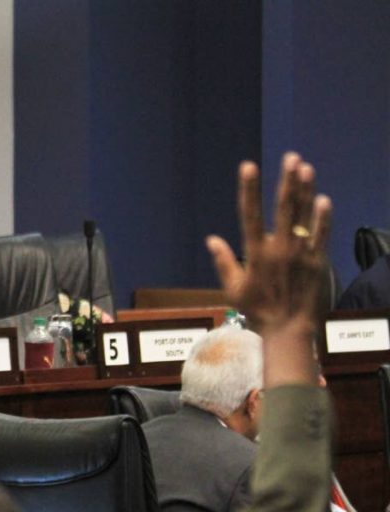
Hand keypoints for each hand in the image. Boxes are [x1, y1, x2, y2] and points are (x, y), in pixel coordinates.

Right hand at [206, 152, 331, 386]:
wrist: (287, 329)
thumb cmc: (257, 309)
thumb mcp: (233, 288)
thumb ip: (223, 261)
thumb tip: (212, 239)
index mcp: (255, 253)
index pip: (250, 214)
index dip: (249, 189)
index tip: (248, 166)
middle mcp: (278, 248)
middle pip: (283, 207)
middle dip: (286, 180)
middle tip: (291, 158)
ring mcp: (300, 253)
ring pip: (303, 215)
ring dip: (305, 190)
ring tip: (306, 168)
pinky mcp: (317, 261)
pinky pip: (321, 235)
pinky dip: (322, 217)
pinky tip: (323, 199)